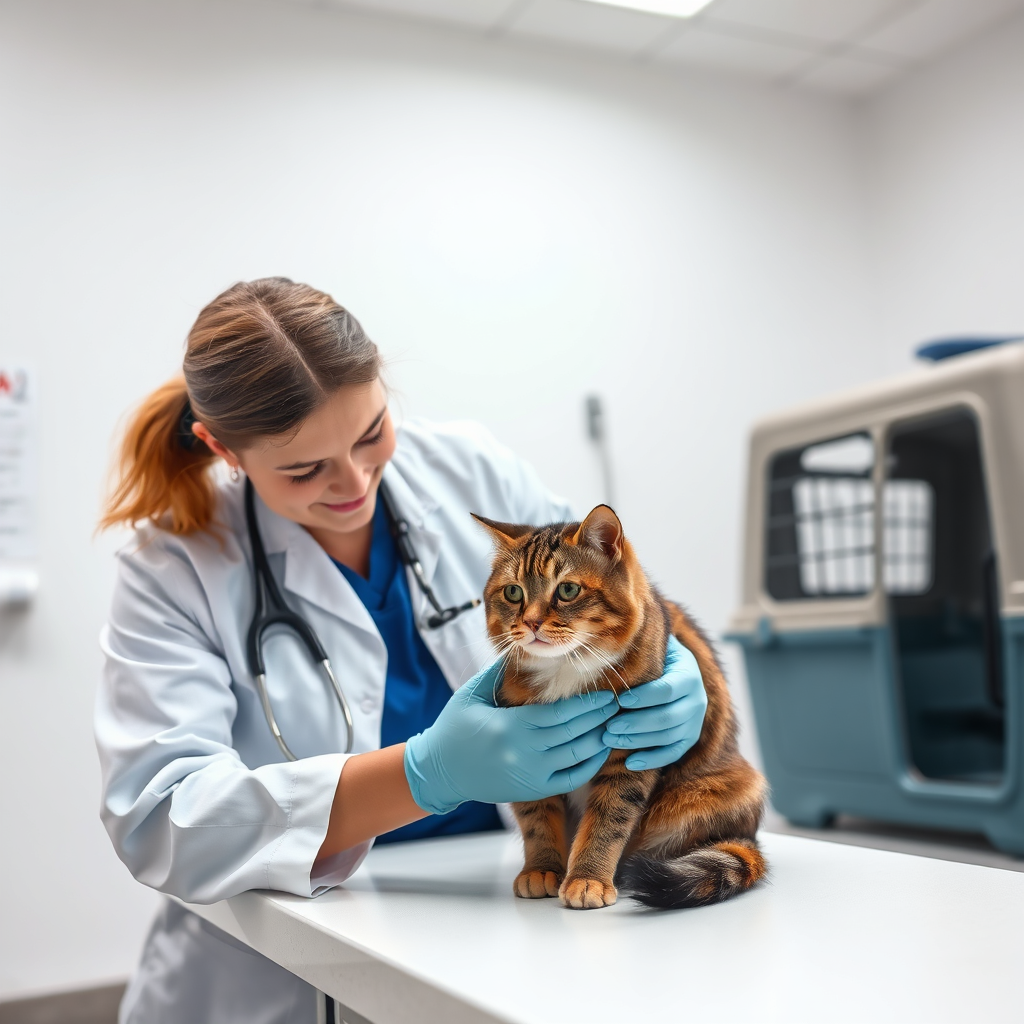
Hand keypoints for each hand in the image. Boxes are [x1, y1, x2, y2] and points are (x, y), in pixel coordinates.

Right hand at [404, 662, 615, 814]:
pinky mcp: (532, 791)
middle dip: (600, 717)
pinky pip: (571, 779)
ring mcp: (529, 776)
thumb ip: (502, 671)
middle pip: (574, 733)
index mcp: (508, 728)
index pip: (560, 714)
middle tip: (620, 702)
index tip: (606, 691)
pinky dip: (590, 764)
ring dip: (600, 738)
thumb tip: (530, 644)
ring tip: (616, 721)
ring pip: (577, 756)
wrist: (440, 771)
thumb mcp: (473, 692)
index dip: (587, 704)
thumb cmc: (455, 725)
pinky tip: (601, 747)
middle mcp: (522, 755)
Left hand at [602, 636, 707, 770]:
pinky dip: (652, 759)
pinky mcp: (689, 739)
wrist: (676, 673)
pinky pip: (672, 753)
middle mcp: (698, 700)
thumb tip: (617, 637)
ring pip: (668, 737)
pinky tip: (629, 763)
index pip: (668, 689)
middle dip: (636, 723)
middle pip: (668, 717)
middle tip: (609, 726)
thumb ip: (642, 646)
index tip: (620, 698)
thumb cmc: (656, 658)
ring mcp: (695, 722)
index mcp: (689, 674)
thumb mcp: (655, 648)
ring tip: (610, 739)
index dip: (644, 696)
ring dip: (638, 741)